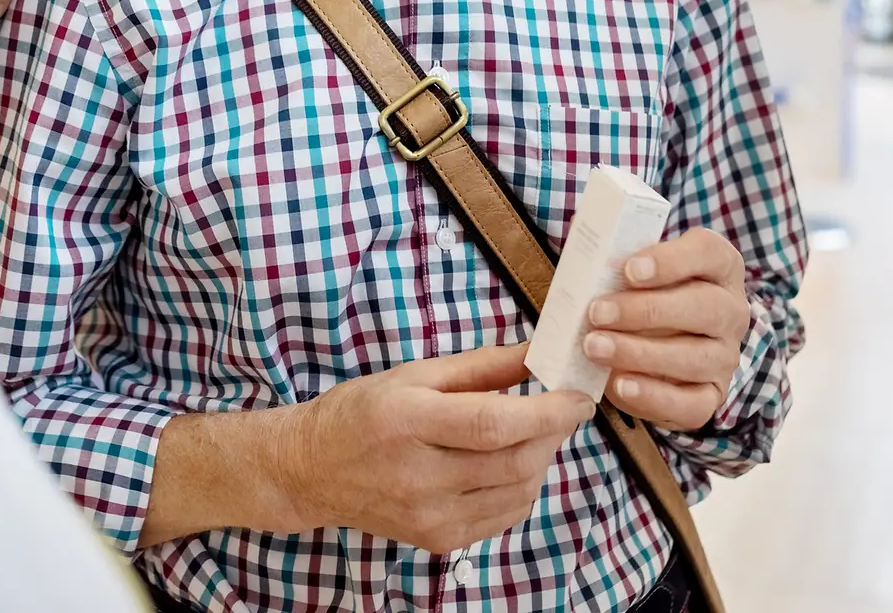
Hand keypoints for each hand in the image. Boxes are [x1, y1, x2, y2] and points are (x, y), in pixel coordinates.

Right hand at [276, 345, 592, 554]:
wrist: (314, 469)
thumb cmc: (363, 411)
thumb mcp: (415, 373)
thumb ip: (480, 366)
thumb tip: (534, 352)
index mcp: (407, 421)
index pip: (493, 424)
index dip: (545, 412)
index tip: (578, 397)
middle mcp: (419, 476)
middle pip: (512, 461)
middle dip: (551, 432)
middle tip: (562, 407)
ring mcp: (430, 516)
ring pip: (517, 492)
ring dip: (541, 459)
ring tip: (535, 430)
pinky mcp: (438, 540)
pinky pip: (503, 515)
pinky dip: (522, 486)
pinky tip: (511, 462)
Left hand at [582, 228, 749, 431]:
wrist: (654, 332)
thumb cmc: (641, 287)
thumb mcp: (635, 264)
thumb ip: (619, 260)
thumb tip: (583, 264)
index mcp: (718, 264)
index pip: (708, 252)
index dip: (671, 261)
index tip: (630, 270)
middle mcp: (730, 310)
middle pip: (704, 307)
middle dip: (646, 311)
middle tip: (597, 312)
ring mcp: (725, 355)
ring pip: (695, 357)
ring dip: (640, 353)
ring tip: (595, 348)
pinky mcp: (712, 394)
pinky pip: (692, 404)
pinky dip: (654, 396)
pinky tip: (620, 385)